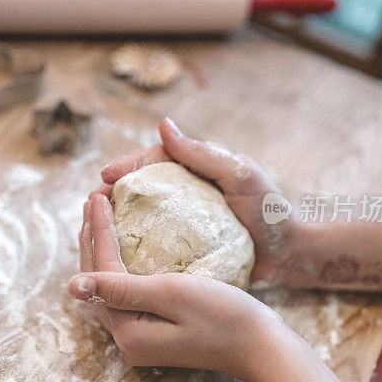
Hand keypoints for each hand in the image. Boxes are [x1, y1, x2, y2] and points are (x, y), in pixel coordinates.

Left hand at [74, 192, 286, 381]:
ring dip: (102, 249)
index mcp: (127, 331)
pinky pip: (126, 292)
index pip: (102, 271)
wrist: (262, 346)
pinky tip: (124, 244)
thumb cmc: (224, 316)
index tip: (97, 196)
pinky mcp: (154, 332)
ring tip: (100, 214)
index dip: (97, 231)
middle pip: (98, 280)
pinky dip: (120, 264)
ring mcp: (140, 338)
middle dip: (92, 237)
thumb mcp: (171, 293)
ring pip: (109, 285)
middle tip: (93, 198)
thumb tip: (71, 286)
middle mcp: (127, 339)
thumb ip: (120, 288)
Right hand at [97, 118, 302, 284]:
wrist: (290, 253)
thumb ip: (203, 153)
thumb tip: (163, 124)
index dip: (127, 167)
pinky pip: (154, 245)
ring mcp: (183, 221)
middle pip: (140, 188)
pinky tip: (118, 257)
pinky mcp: (186, 247)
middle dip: (113, 194)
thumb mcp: (239, 175)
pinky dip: (134, 247)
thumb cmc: (270, 209)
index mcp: (195, 168)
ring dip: (116, 221)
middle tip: (91, 205)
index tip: (106, 178)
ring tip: (95, 229)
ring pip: (142, 216)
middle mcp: (185, 192)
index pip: (154, 160)